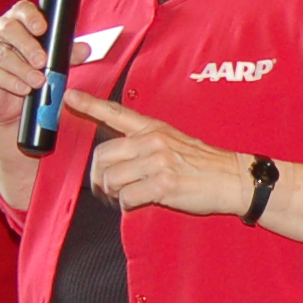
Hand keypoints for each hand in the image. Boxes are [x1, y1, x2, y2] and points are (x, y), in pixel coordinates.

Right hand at [0, 0, 83, 124]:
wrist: (12, 105)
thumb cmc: (30, 74)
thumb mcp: (51, 64)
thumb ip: (66, 55)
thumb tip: (86, 49)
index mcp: (14, 21)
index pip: (21, 9)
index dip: (31, 16)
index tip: (42, 28)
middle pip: (8, 29)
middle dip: (27, 45)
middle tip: (42, 61)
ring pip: (0, 53)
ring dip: (20, 68)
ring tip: (37, 81)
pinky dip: (8, 81)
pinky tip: (22, 88)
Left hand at [65, 91, 253, 217]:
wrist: (232, 178)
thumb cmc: (203, 164)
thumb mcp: (174, 141)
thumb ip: (145, 143)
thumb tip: (117, 158)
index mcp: (153, 128)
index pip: (115, 113)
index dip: (89, 105)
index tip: (69, 97)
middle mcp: (152, 141)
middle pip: (102, 157)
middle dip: (99, 178)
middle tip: (107, 189)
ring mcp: (158, 162)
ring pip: (111, 180)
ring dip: (113, 194)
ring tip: (124, 197)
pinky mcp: (163, 184)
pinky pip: (127, 198)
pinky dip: (128, 205)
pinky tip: (140, 203)